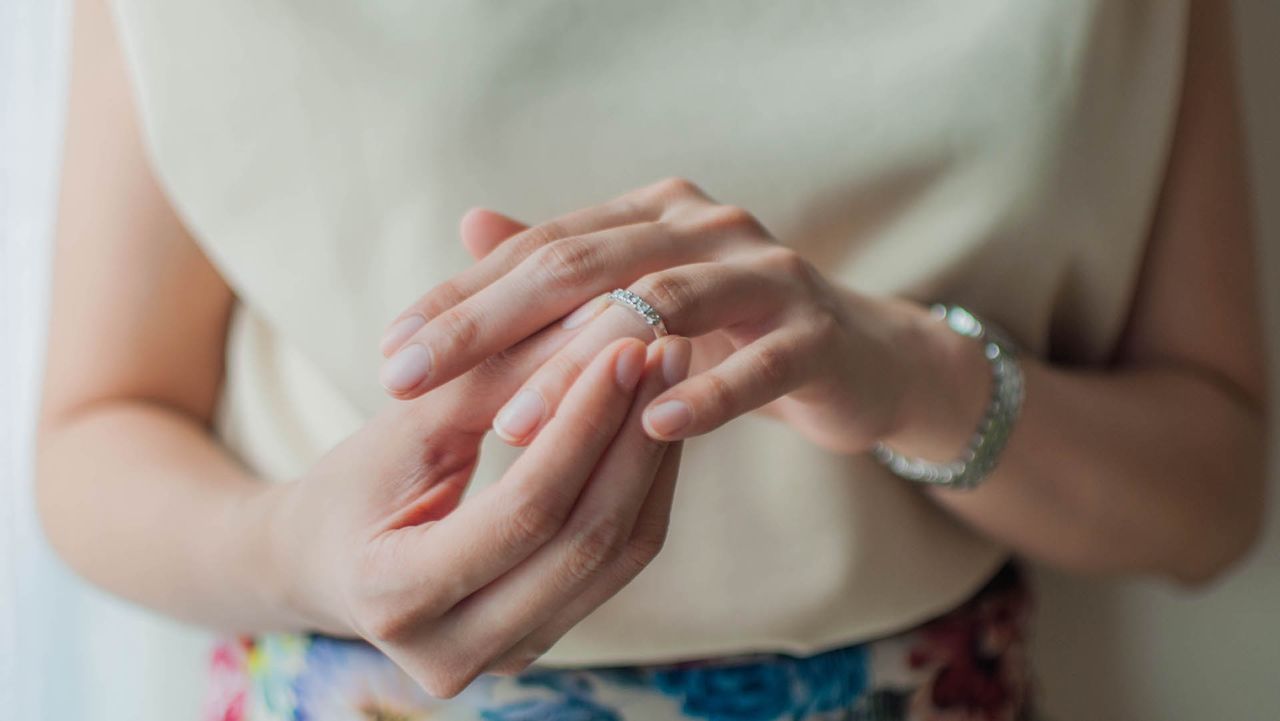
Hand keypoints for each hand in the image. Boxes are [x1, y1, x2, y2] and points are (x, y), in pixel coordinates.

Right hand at [270, 232, 692, 695]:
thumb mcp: (404, 425)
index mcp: (395, 599)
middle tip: (667, 349)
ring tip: (670, 376)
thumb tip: (595, 317)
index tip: (624, 345)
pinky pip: (614, 566)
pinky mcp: (540, 642)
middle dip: (633, 437)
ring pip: (615, 558)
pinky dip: (642, 490)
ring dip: (651, 461)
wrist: (322, 562)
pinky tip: (654, 424)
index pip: (524, 510)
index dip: (584, 424)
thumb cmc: (351, 484)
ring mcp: (504, 658)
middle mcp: (453, 652)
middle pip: (583, 542)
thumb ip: (492, 377)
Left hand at [379, 178, 987, 455]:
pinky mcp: (816, 333)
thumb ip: (567, 264)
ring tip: (510, 423)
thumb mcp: (647, 295)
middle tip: (411, 375)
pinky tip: (652, 428)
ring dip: (579, 368)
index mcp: (654, 213)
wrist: (863, 358)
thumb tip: (471, 223)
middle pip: (581, 265)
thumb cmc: (735, 333)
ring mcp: (766, 274)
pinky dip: (706, 393)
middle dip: (488, 323)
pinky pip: (757, 364)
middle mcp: (705, 226)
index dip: (461, 298)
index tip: (392, 351)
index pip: (539, 248)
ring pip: (660, 308)